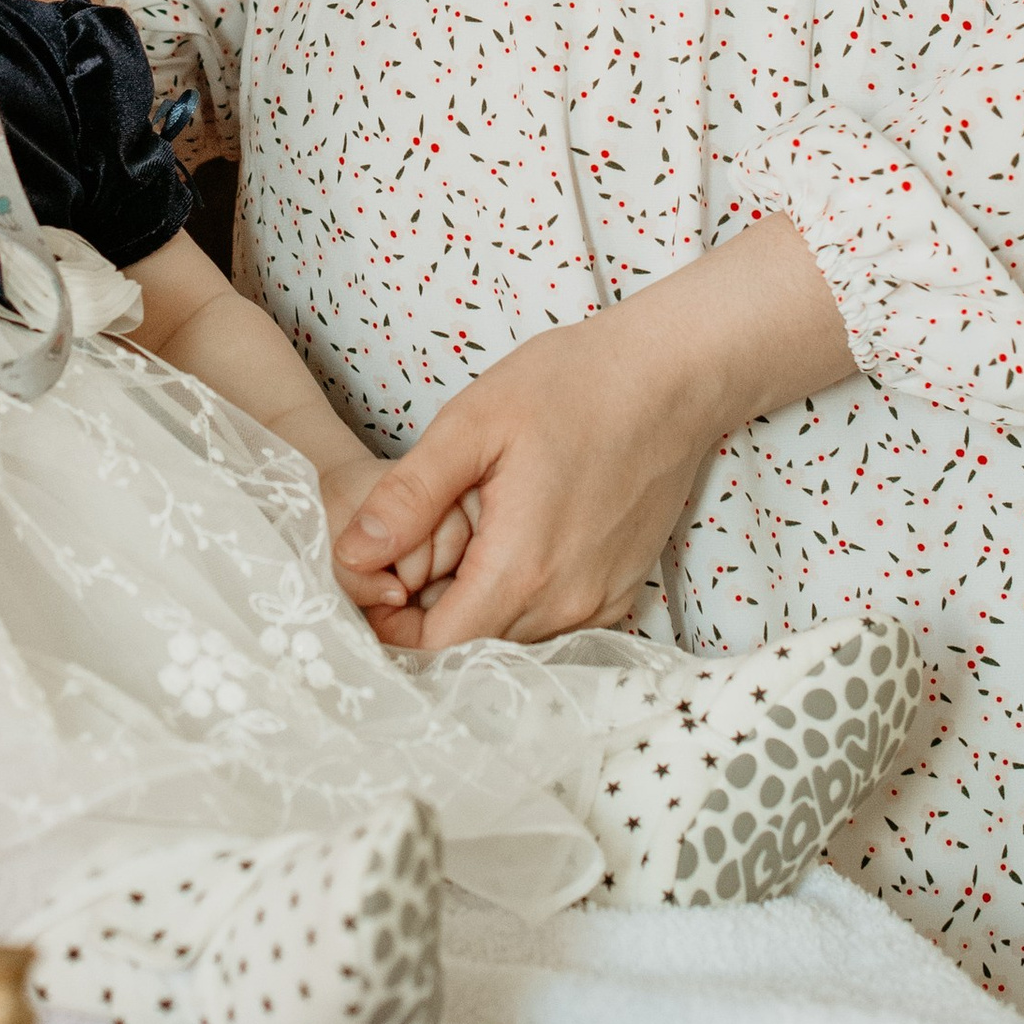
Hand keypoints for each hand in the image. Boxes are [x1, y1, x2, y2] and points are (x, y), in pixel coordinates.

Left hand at [333, 319, 706, 647]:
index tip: (374, 582)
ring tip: (463, 540)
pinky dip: (518, 599)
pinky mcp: (620, 590)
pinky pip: (552, 622)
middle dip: (430, 615)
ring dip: (476, 606)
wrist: (671, 375)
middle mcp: (567, 604)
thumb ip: (409, 496)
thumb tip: (351, 554)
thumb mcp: (473, 424)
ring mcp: (600, 601)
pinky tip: (509, 543)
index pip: (437, 648)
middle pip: (474, 648)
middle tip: (412, 551)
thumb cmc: (572, 385)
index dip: (391, 627)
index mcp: (522, 569)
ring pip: (513, 639)